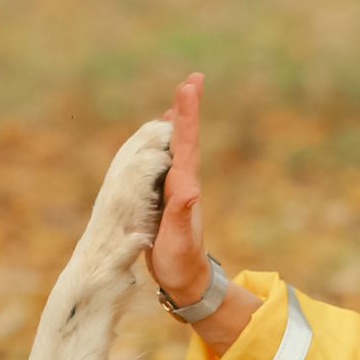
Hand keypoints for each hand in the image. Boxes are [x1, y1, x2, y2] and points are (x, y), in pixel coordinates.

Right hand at [148, 73, 207, 302]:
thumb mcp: (178, 241)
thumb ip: (181, 214)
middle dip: (187, 109)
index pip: (186, 145)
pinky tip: (166, 138)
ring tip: (182, 98)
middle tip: (193, 80)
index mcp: (183, 188)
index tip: (190, 87)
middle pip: (185, 139)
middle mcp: (183, 183)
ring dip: (179, 122)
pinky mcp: (167, 198)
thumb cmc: (180, 263)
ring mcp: (176, 189)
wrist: (187, 280)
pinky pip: (167, 162)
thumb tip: (189, 188)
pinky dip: (167, 144)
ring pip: (178, 148)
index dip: (187, 115)